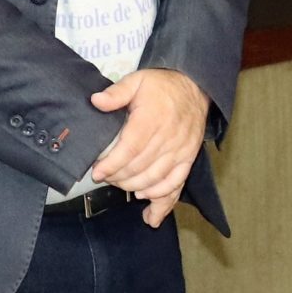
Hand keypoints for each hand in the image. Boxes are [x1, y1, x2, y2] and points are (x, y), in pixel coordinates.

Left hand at [89, 68, 209, 227]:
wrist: (195, 88)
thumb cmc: (162, 86)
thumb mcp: (137, 81)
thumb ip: (116, 92)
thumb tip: (96, 101)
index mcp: (152, 119)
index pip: (130, 148)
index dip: (112, 164)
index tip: (97, 173)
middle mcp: (168, 138)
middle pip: (140, 168)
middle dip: (118, 178)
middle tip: (104, 178)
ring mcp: (180, 151)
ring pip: (155, 180)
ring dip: (134, 188)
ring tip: (120, 186)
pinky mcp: (188, 160)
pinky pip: (176, 185)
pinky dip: (163, 201)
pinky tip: (149, 211)